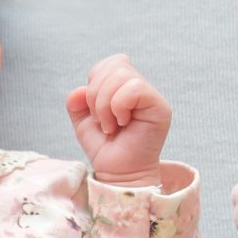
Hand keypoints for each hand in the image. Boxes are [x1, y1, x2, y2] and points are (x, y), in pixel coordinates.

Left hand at [65, 54, 171, 182]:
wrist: (118, 174)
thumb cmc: (105, 149)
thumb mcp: (83, 122)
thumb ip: (77, 102)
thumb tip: (79, 91)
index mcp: (125, 87)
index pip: (110, 63)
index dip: (94, 82)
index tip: (95, 111)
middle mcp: (141, 88)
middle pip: (115, 64)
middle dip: (96, 94)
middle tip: (101, 120)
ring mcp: (152, 97)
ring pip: (122, 75)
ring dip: (105, 103)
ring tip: (110, 125)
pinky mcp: (160, 107)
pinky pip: (134, 88)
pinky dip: (119, 106)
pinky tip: (121, 123)